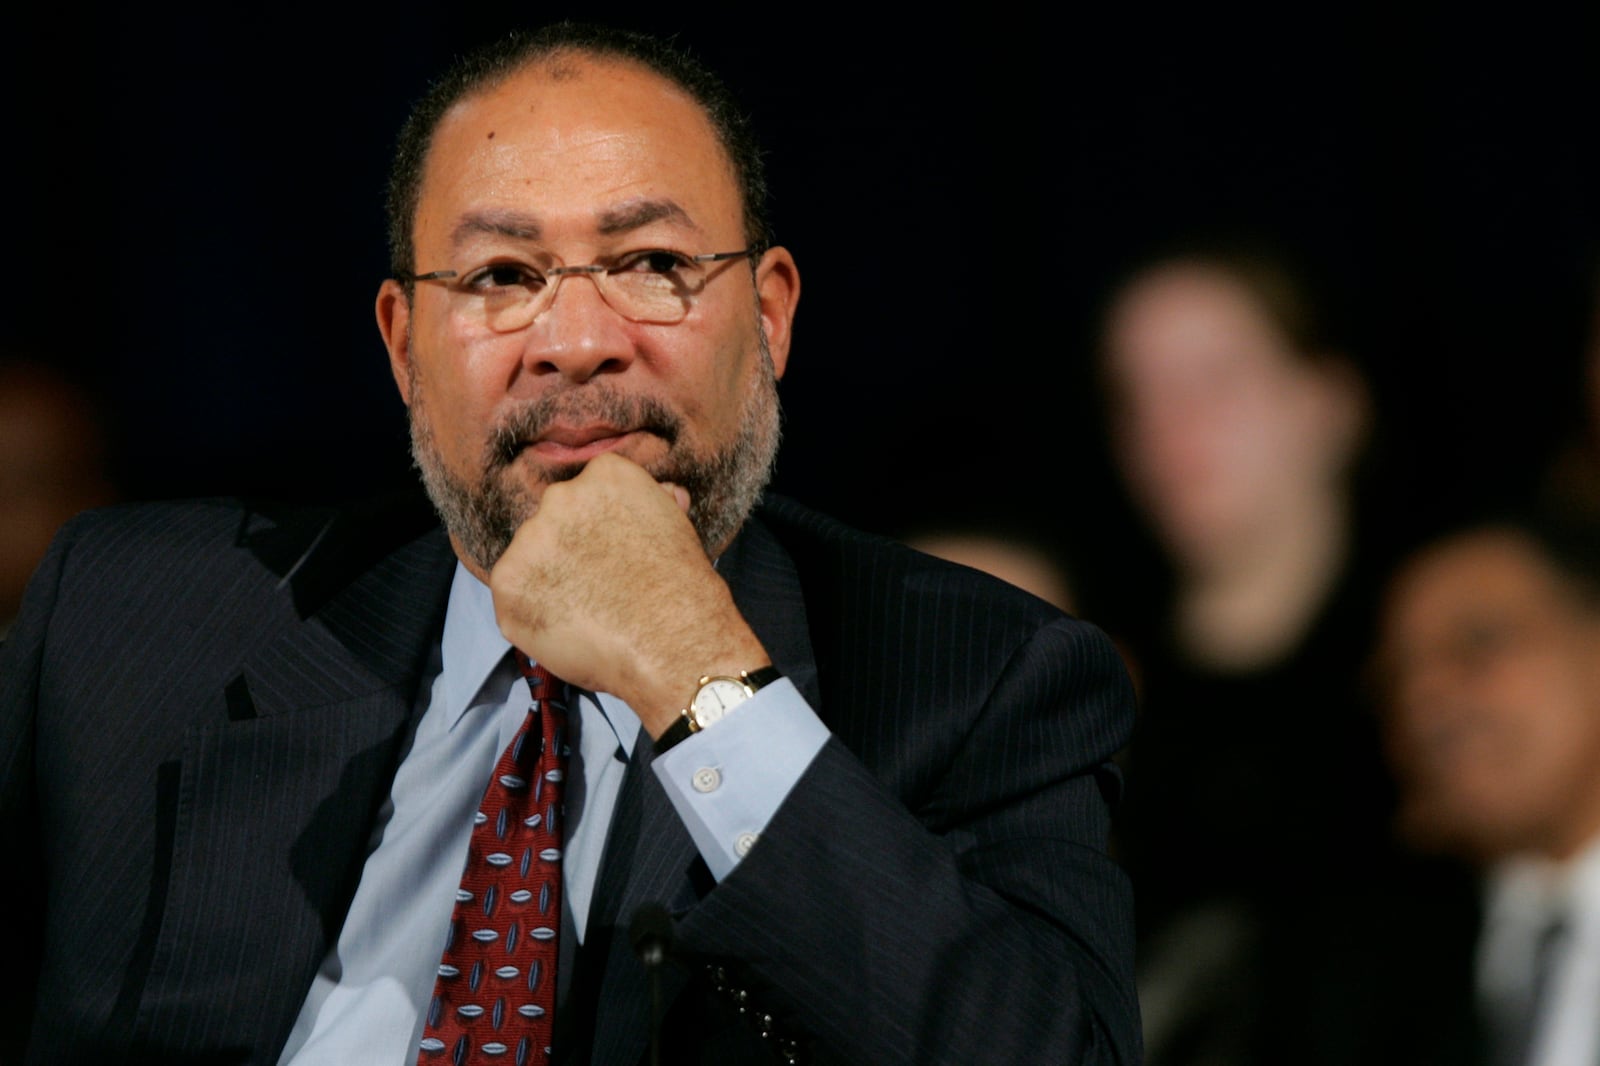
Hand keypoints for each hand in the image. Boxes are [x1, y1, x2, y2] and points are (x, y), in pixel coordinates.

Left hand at [487, 452, 769, 734]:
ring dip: (548, 580)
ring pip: (530, 558)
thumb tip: (664, 494)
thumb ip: (655, 507)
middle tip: (596, 586)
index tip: (613, 552)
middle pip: (555, 521)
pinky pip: (513, 596)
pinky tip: (566, 628)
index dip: (599, 527)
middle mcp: (561, 496)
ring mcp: (530, 538)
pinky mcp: (507, 581)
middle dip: (570, 549)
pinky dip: (531, 613)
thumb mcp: (677, 530)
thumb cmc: (683, 590)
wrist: (670, 642)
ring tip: (584, 612)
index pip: (590, 494)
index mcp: (607, 474)